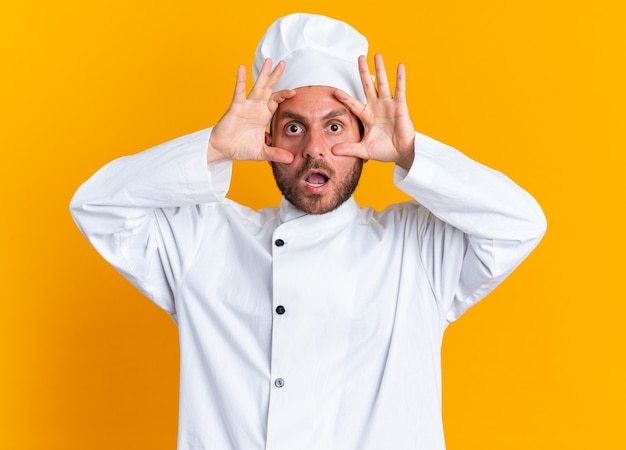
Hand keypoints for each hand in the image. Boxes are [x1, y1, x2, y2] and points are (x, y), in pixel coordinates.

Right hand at [207, 58, 294, 163]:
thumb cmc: (240, 148)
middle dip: (275, 76)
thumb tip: (291, 160)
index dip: (284, 95)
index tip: (294, 92)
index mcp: (263, 115)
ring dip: (263, 74)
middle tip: (282, 62)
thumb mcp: (262, 152)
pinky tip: (242, 68)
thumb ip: (276, 154)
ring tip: (269, 60)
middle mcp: (256, 108)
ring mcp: (246, 106)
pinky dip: (240, 80)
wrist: (223, 150)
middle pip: (269, 88)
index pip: (276, 101)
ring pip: (257, 87)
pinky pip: (239, 92)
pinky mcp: (235, 107)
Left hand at [333, 54, 415, 169]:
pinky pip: (400, 90)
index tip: (334, 91)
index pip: (353, 104)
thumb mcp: (363, 150)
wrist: (402, 154)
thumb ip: (348, 148)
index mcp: (367, 116)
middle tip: (360, 57)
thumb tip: (332, 151)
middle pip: (368, 86)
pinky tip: (400, 66)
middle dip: (363, 72)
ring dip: (380, 69)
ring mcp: (388, 105)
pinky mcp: (400, 107)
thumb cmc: (384, 151)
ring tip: (377, 55)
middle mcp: (377, 107)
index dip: (344, 98)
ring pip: (382, 84)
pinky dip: (400, 78)